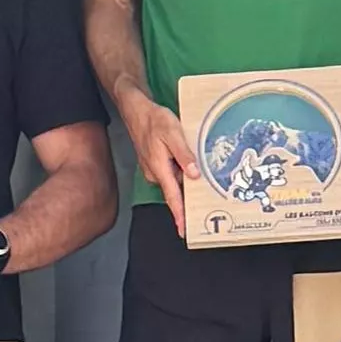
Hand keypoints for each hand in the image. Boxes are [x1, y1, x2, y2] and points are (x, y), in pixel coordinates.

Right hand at [120, 92, 196, 234]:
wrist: (136, 110)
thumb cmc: (154, 120)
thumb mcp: (173, 134)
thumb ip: (184, 156)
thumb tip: (194, 175)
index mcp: (160, 169)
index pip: (172, 197)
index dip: (179, 215)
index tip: (183, 230)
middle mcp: (155, 173)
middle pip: (175, 191)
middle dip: (187, 198)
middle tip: (204, 205)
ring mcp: (153, 169)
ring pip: (173, 180)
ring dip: (184, 180)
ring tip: (197, 175)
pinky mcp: (154, 163)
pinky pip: (169, 172)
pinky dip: (179, 171)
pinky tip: (186, 163)